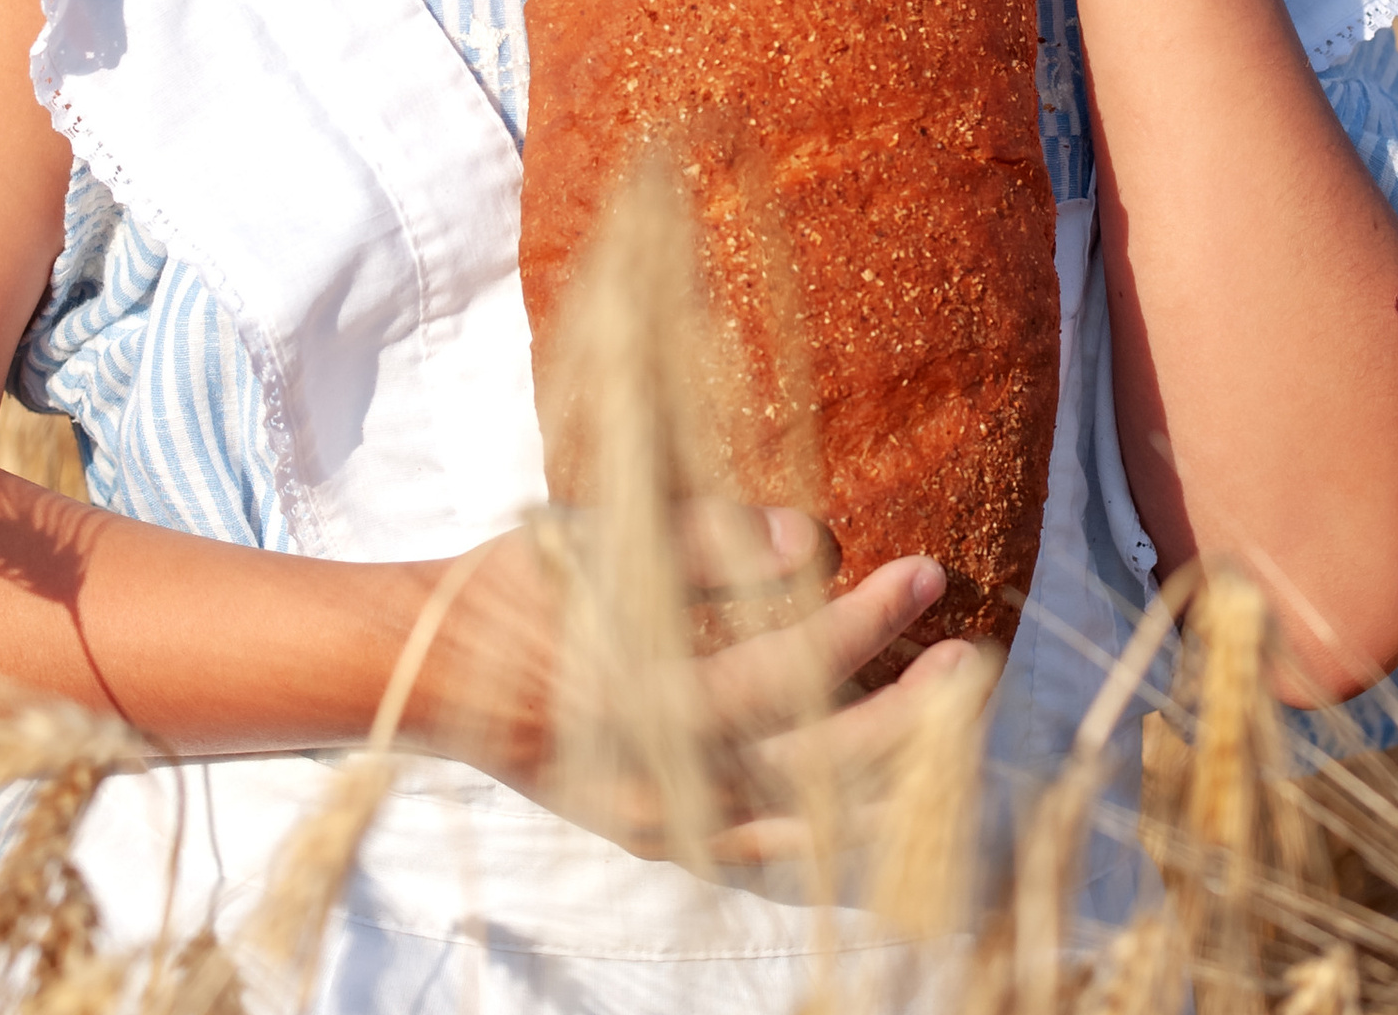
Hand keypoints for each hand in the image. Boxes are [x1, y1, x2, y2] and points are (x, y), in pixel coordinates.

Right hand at [398, 503, 988, 861]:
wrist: (426, 672)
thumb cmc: (516, 583)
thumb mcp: (598, 537)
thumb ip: (704, 542)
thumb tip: (814, 542)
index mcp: (641, 699)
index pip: (784, 671)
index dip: (863, 623)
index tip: (925, 573)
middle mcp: (656, 783)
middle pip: (813, 769)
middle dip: (906, 716)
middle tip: (971, 660)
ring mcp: (658, 827)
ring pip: (803, 833)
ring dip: (888, 786)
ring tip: (956, 736)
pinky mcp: (657, 842)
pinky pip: (766, 860)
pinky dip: (833, 841)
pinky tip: (889, 811)